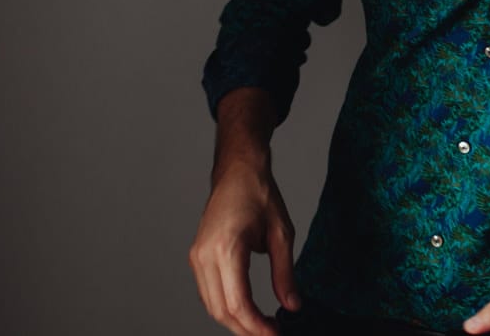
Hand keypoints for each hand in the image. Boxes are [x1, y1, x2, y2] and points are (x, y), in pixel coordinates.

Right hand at [188, 162, 300, 334]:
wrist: (237, 170)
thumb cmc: (260, 195)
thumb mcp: (282, 233)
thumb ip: (285, 273)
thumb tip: (292, 307)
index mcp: (226, 249)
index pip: (238, 303)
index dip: (257, 326)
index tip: (277, 333)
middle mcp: (205, 256)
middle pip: (221, 311)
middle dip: (247, 330)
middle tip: (273, 334)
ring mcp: (197, 257)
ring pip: (212, 306)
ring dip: (236, 322)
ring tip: (264, 327)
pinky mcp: (197, 257)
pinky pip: (208, 293)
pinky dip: (226, 308)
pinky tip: (248, 312)